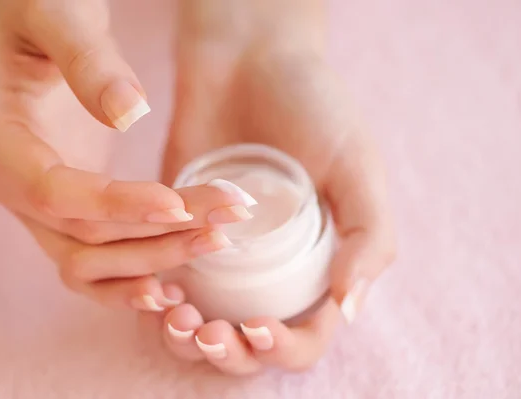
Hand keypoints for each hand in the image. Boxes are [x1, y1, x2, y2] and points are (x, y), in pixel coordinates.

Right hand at [0, 0, 253, 309]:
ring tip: (215, 242)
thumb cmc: (42, 12)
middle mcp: (1, 181)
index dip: (117, 205)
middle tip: (227, 217)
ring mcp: (28, 203)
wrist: (35, 33)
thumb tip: (130, 113)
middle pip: (80, 236)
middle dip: (158, 234)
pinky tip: (170, 288)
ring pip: (87, 261)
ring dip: (152, 260)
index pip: (51, 191)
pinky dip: (125, 282)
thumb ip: (87, 59)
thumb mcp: (58, 14)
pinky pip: (86, 265)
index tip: (180, 206)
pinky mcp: (59, 212)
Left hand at [159, 3, 395, 373]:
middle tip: (212, 333)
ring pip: (199, 325)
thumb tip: (350, 311)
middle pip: (247, 344)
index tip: (261, 327)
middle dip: (228, 354)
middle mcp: (266, 269)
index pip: (306, 335)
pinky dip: (152, 301)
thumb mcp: (357, 167)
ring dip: (186, 340)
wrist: (249, 58)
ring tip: (179, 318)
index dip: (285, 348)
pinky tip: (153, 290)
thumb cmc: (313, 108)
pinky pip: (159, 281)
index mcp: (316, 265)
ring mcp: (219, 254)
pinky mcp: (176, 230)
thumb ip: (368, 238)